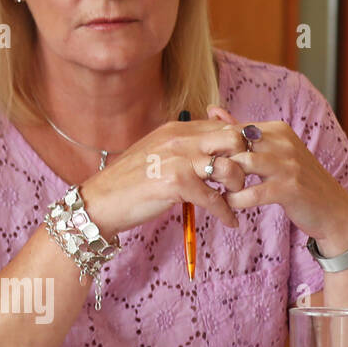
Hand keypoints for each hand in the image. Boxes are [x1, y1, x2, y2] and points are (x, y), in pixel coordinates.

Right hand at [78, 114, 249, 239]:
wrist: (100, 200)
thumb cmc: (129, 180)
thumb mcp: (157, 151)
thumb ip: (183, 144)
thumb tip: (212, 145)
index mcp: (175, 129)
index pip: (223, 125)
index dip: (242, 142)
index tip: (247, 159)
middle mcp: (179, 139)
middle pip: (234, 138)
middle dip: (246, 158)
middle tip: (241, 177)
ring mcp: (178, 160)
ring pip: (230, 167)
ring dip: (239, 186)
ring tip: (234, 198)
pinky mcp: (176, 183)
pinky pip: (215, 199)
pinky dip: (227, 213)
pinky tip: (229, 221)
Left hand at [208, 105, 347, 255]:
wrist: (331, 209)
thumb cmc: (294, 178)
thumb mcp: (273, 149)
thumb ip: (243, 132)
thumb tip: (212, 109)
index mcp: (278, 130)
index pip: (234, 129)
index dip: (216, 146)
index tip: (210, 160)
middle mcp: (284, 143)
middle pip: (234, 143)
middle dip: (217, 160)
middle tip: (208, 175)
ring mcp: (288, 165)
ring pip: (241, 163)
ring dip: (224, 179)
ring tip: (219, 188)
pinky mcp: (289, 189)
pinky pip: (251, 192)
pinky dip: (235, 199)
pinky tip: (231, 202)